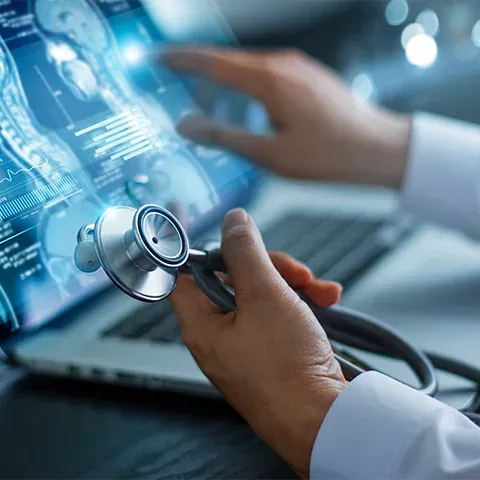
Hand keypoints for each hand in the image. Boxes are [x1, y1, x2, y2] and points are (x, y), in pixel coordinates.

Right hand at [162, 47, 410, 187]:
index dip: (181, 60)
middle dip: (195, 61)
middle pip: (227, 58)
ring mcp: (296, 66)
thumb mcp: (272, 156)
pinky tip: (236, 88)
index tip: (156, 58)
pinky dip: (241, 75)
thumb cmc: (330, 155)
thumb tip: (187, 125)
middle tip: (168, 68)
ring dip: (219, 68)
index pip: (213, 63)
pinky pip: (264, 68)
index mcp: (270, 81)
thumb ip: (226, 138)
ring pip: (246, 62)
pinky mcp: (306, 74)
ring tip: (194, 78)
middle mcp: (282, 64)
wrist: (378, 147)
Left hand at [168, 209, 346, 477]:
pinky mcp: (271, 348)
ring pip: (260, 291)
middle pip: (231, 275)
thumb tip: (233, 221)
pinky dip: (300, 302)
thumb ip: (245, 252)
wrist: (324, 419)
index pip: (180, 270)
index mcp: (201, 322)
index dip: (182, 240)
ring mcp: (246, 341)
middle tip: (295, 271)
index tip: (183, 212)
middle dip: (268, 265)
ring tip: (319, 292)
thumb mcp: (264, 295)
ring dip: (292, 283)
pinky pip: (278, 312)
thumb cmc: (287, 369)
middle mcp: (219, 332)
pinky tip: (325, 302)